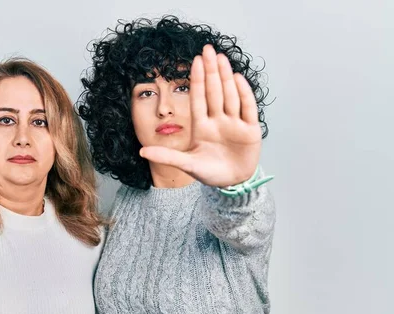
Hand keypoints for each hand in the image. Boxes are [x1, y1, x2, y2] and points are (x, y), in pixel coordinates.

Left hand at [140, 44, 261, 186]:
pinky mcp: (250, 130)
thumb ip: (166, 157)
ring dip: (225, 77)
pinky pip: (247, 108)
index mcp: (202, 126)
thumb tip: (142, 151)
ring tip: (221, 58)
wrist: (232, 183)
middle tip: (208, 49)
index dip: (197, 80)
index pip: (199, 99)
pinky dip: (243, 94)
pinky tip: (237, 78)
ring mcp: (235, 124)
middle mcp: (218, 121)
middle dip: (211, 71)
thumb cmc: (209, 173)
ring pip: (230, 96)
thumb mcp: (186, 164)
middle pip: (214, 92)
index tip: (194, 61)